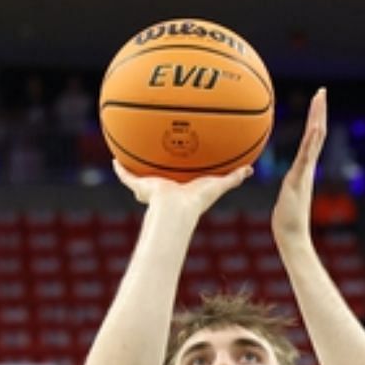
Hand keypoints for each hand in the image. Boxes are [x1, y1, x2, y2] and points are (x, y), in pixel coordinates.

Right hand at [112, 159, 250, 215]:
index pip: (178, 181)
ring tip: (128, 156)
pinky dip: (120, 169)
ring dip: (134, 168)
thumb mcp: (217, 184)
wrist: (176, 207)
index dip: (179, 174)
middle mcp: (162, 189)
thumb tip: (251, 169)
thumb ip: (233, 178)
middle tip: (154, 161)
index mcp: (179, 190)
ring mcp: (149, 188)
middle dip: (154, 173)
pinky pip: (126, 176)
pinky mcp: (139, 186)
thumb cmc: (196, 201)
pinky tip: (114, 159)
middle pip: (157, 180)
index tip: (179, 167)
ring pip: (140, 177)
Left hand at [272, 89, 326, 245]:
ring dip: (317, 119)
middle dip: (319, 112)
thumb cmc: (286, 218)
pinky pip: (306, 158)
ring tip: (320, 100)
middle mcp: (308, 167)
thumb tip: (286, 178)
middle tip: (322, 91)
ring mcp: (305, 173)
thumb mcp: (285, 193)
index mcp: (303, 168)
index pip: (311, 138)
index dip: (315, 119)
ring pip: (314, 141)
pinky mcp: (299, 180)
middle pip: (316, 134)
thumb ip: (289, 183)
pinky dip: (311, 142)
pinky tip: (315, 128)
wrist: (292, 235)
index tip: (317, 101)